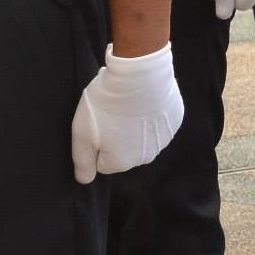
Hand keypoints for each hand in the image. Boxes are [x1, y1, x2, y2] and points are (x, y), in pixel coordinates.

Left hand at [71, 45, 183, 183]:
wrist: (140, 74)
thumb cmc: (106, 103)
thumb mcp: (81, 132)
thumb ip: (82, 161)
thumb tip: (84, 180)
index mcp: (121, 162)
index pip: (102, 161)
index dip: (95, 141)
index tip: (96, 123)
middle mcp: (145, 158)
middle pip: (123, 150)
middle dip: (115, 135)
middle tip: (110, 112)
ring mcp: (163, 140)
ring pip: (141, 137)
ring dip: (132, 124)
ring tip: (126, 103)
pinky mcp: (174, 122)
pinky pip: (157, 122)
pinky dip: (150, 112)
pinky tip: (144, 98)